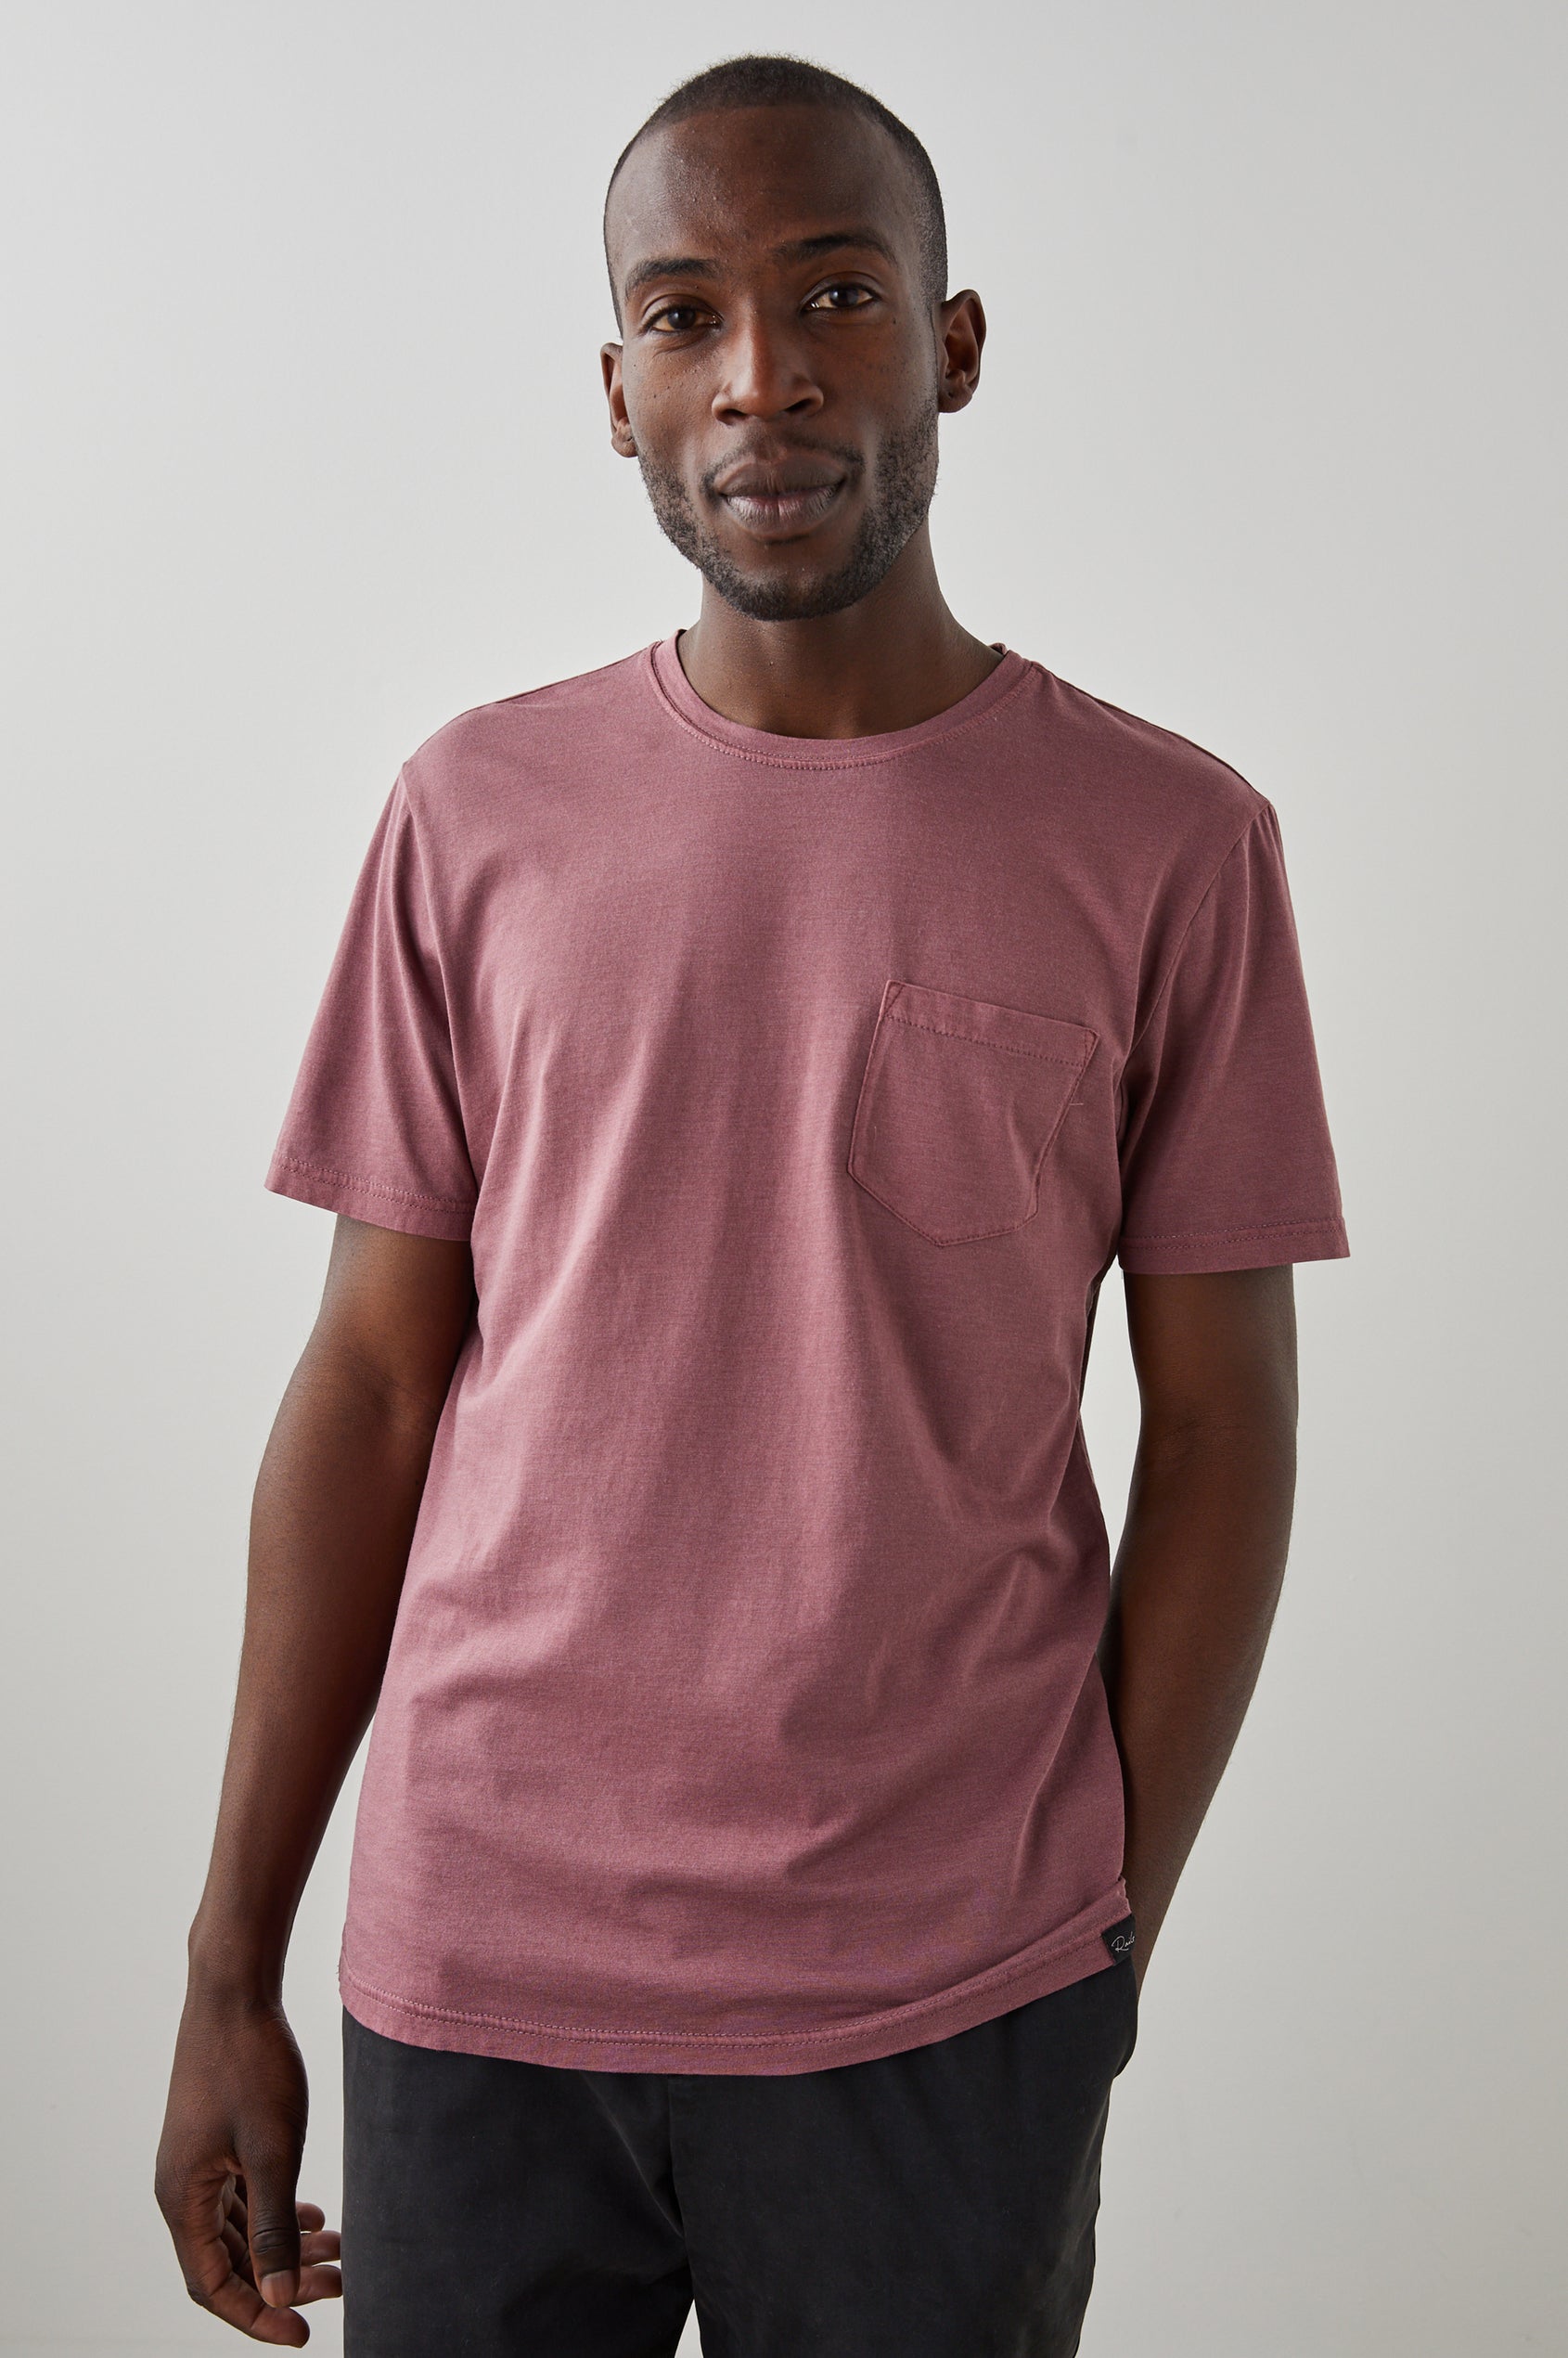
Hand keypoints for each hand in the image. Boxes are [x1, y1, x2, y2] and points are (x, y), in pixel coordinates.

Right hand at [156, 1986, 340, 2342]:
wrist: (235, 1991)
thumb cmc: (251, 2066)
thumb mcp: (272, 2152)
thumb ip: (274, 2227)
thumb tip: (277, 2295)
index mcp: (181, 2199)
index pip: (213, 2286)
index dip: (257, 2315)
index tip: (303, 2333)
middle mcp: (181, 2187)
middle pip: (230, 2260)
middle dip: (283, 2279)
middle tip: (340, 2283)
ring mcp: (198, 2162)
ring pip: (241, 2227)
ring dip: (286, 2245)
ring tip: (339, 2251)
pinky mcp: (216, 2139)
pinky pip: (243, 2196)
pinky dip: (277, 2212)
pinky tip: (315, 2214)